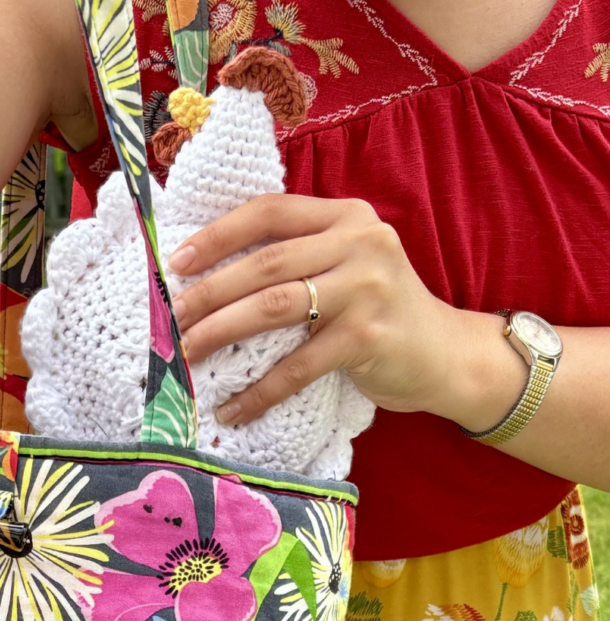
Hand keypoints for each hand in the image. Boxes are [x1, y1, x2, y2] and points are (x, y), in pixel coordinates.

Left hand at [169, 193, 524, 429]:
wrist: (447, 355)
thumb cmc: (380, 312)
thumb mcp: (346, 268)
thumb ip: (299, 258)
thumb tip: (211, 276)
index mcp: (346, 216)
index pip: (270, 211)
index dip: (219, 235)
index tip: (176, 262)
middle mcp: (360, 242)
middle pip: (266, 263)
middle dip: (209, 292)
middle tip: (172, 319)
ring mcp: (367, 288)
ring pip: (274, 307)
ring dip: (222, 332)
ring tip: (188, 354)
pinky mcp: (369, 336)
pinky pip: (298, 365)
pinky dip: (260, 390)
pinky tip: (234, 408)